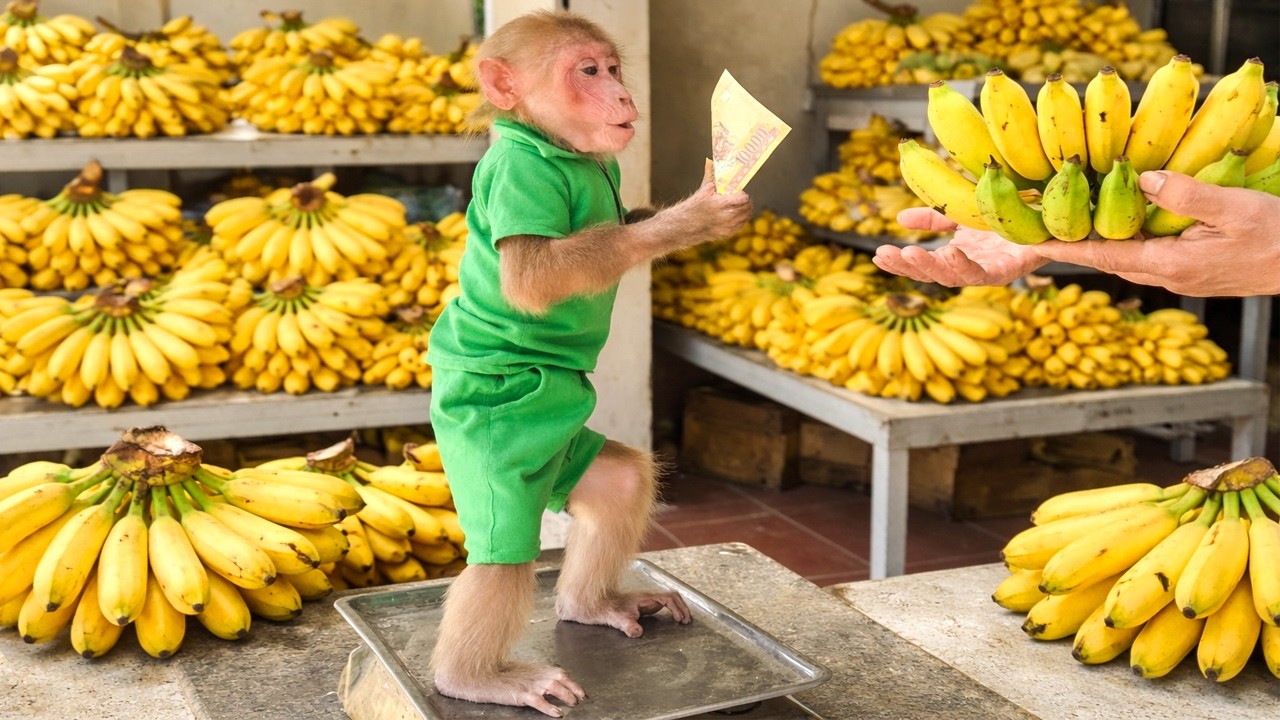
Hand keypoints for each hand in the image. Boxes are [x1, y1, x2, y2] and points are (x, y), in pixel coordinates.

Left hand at [556, 590, 691, 637]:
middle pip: (669, 597)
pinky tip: (660, 620)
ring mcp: (638, 601)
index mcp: (642, 598)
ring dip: (674, 608)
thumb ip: (625, 623)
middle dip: (681, 607)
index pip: (668, 597)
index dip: (680, 607)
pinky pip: (654, 606)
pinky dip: (664, 611)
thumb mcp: (611, 617)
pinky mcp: (633, 606)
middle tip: (686, 620)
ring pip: (662, 601)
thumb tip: (637, 631)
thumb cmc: (596, 607)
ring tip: (679, 619)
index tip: (683, 619)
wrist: (581, 602)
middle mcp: (642, 598)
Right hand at [663, 159, 752, 244]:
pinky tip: (738, 216)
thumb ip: (710, 177)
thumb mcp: (702, 190)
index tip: (740, 192)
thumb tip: (712, 161)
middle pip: (746, 208)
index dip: (743, 194)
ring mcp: (725, 227)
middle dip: (747, 202)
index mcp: (718, 203)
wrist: (680, 227)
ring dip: (746, 211)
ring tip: (742, 206)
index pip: (742, 198)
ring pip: (745, 218)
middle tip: (743, 198)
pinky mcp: (724, 235)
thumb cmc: (691, 207)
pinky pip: (740, 227)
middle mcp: (724, 217)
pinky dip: (742, 220)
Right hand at [872, 207, 1049, 285]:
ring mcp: (991, 270)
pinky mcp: (1012, 268)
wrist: (1049, 211)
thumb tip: (899, 221)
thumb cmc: (1007, 215)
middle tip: (886, 255)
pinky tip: (952, 253)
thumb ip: (934, 219)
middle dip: (909, 267)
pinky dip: (967, 267)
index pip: (924, 265)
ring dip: (931, 268)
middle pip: (935, 275)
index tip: (878, 256)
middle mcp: (973, 267)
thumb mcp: (962, 213)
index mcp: (960, 257)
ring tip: (909, 254)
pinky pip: (987, 274)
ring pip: (956, 279)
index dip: (901, 264)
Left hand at [1032, 172, 1279, 296]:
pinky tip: (1125, 221)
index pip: (1103, 256)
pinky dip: (1130, 240)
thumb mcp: (1235, 208)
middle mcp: (1168, 277)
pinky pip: (1149, 256)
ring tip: (1071, 220)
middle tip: (1041, 224)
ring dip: (1101, 241)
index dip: (1064, 246)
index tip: (1030, 240)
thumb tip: (1141, 178)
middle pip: (1108, 259)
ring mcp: (1180, 278)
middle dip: (1074, 243)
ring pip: (1128, 258)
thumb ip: (1187, 195)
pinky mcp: (1192, 273)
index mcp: (1170, 264)